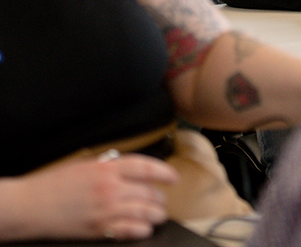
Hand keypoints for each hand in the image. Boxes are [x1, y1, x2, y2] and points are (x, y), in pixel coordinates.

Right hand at [0, 155, 177, 241]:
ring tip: (159, 214)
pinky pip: (129, 230)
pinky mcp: (99, 230)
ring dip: (156, 213)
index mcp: (108, 168)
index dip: (165, 172)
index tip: (173, 177)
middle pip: (149, 191)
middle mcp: (111, 188)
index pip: (147, 167)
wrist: (32, 206)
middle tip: (163, 199)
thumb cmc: (56, 183)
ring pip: (144, 211)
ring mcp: (106, 210)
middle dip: (160, 197)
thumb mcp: (88, 164)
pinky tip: (146, 228)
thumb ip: (112, 166)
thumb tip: (133, 169)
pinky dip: (142, 229)